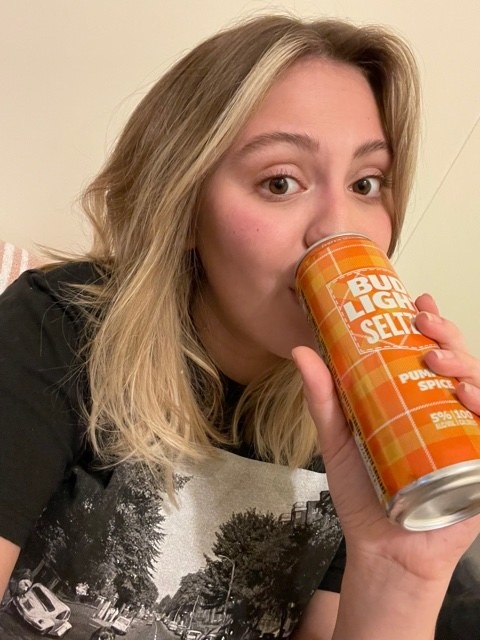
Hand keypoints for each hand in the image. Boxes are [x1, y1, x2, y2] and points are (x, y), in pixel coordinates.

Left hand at [292, 292, 479, 584]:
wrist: (381, 547)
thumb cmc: (364, 492)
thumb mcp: (338, 438)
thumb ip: (323, 397)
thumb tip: (301, 351)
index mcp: (414, 399)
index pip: (429, 352)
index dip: (430, 323)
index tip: (417, 301)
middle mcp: (443, 411)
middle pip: (457, 363)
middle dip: (447, 336)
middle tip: (424, 325)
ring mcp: (464, 436)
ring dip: (467, 365)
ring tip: (439, 360)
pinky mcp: (478, 465)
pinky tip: (470, 397)